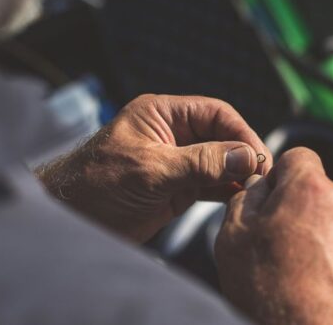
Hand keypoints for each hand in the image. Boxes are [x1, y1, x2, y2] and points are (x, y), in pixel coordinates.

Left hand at [37, 94, 271, 242]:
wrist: (71, 219)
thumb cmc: (96, 184)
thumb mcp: (151, 170)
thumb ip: (200, 162)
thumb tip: (246, 156)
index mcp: (162, 114)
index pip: (215, 112)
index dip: (240, 132)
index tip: (258, 155)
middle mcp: (172, 134)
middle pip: (221, 136)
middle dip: (242, 154)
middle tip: (262, 176)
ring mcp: (176, 162)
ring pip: (219, 161)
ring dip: (238, 173)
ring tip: (256, 189)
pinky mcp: (176, 188)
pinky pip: (210, 183)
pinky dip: (226, 190)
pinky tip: (240, 198)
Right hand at [215, 148, 332, 324]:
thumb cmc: (274, 297)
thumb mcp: (233, 240)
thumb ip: (246, 199)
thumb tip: (259, 188)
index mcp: (312, 190)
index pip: (298, 157)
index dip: (280, 178)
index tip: (272, 201)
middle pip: (320, 192)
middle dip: (302, 210)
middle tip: (281, 247)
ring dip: (325, 237)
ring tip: (305, 275)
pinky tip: (325, 287)